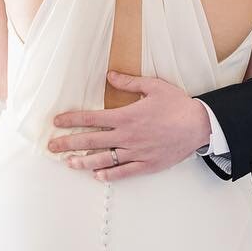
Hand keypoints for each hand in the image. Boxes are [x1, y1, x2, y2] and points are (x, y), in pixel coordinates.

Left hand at [46, 72, 210, 180]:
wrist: (200, 125)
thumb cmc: (177, 104)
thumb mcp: (153, 86)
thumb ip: (129, 82)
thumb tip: (110, 75)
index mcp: (126, 116)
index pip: (92, 118)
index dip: (72, 119)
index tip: (57, 121)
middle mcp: (128, 136)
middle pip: (92, 140)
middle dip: (68, 142)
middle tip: (51, 146)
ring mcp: (137, 152)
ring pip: (104, 159)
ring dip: (84, 161)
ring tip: (68, 163)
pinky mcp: (148, 164)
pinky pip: (125, 172)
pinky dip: (110, 174)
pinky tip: (97, 175)